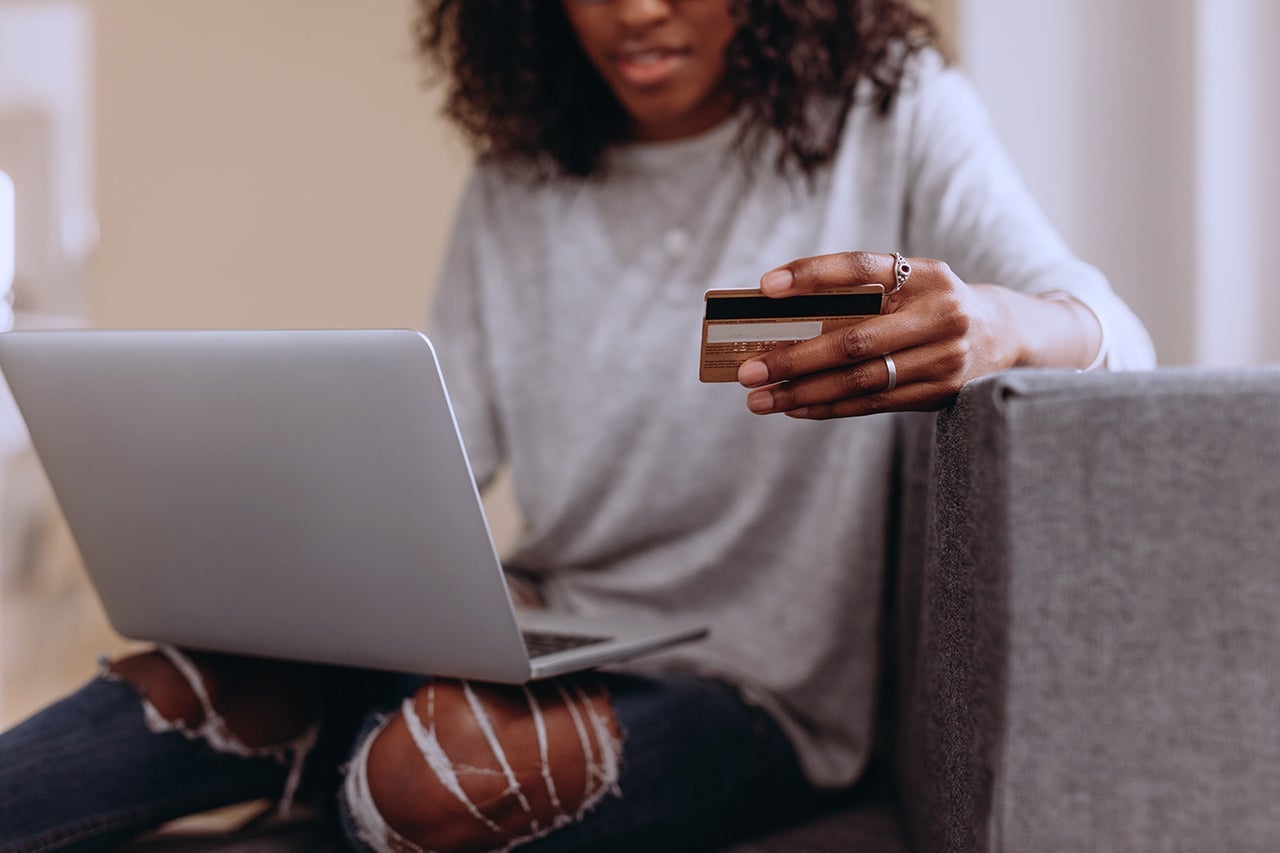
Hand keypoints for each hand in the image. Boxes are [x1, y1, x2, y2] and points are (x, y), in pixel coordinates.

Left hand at [737, 251, 1022, 418]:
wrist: (1005, 335)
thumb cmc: (931, 304)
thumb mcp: (909, 284)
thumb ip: (859, 294)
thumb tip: (781, 314)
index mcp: (926, 274)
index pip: (862, 268)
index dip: (813, 274)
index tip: (766, 287)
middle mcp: (939, 313)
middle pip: (854, 339)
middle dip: (793, 357)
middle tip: (747, 368)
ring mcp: (944, 358)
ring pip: (860, 380)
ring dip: (802, 392)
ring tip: (759, 397)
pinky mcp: (941, 393)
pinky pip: (873, 403)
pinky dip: (829, 407)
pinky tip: (794, 408)